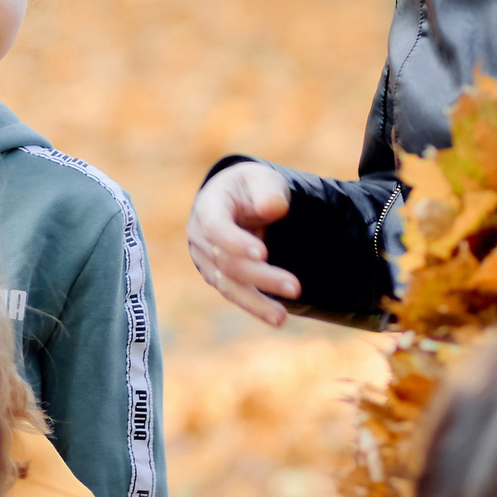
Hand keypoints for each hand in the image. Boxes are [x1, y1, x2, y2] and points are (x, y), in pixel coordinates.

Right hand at [187, 162, 300, 326]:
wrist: (239, 201)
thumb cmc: (252, 188)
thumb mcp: (261, 179)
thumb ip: (267, 190)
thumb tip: (273, 208)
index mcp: (209, 206)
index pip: (215, 227)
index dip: (235, 241)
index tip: (262, 253)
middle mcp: (201, 237)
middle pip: (226, 262)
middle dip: (261, 276)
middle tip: (295, 287)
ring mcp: (207, 260)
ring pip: (228, 285)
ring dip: (256, 302)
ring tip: (282, 317)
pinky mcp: (219, 277)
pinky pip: (235, 294)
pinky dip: (255, 307)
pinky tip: (277, 317)